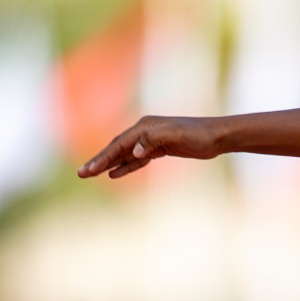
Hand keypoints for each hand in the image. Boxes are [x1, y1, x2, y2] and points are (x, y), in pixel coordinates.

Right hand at [78, 115, 222, 179]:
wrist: (218, 137)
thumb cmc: (199, 135)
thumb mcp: (177, 135)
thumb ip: (154, 140)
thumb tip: (135, 151)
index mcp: (145, 126)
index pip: (118, 144)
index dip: (102, 158)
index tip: (88, 170)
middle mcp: (145, 131)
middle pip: (116, 148)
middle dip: (98, 161)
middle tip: (81, 174)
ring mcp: (151, 140)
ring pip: (125, 154)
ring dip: (108, 164)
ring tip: (90, 174)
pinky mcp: (160, 149)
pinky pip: (137, 159)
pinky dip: (125, 166)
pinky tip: (114, 174)